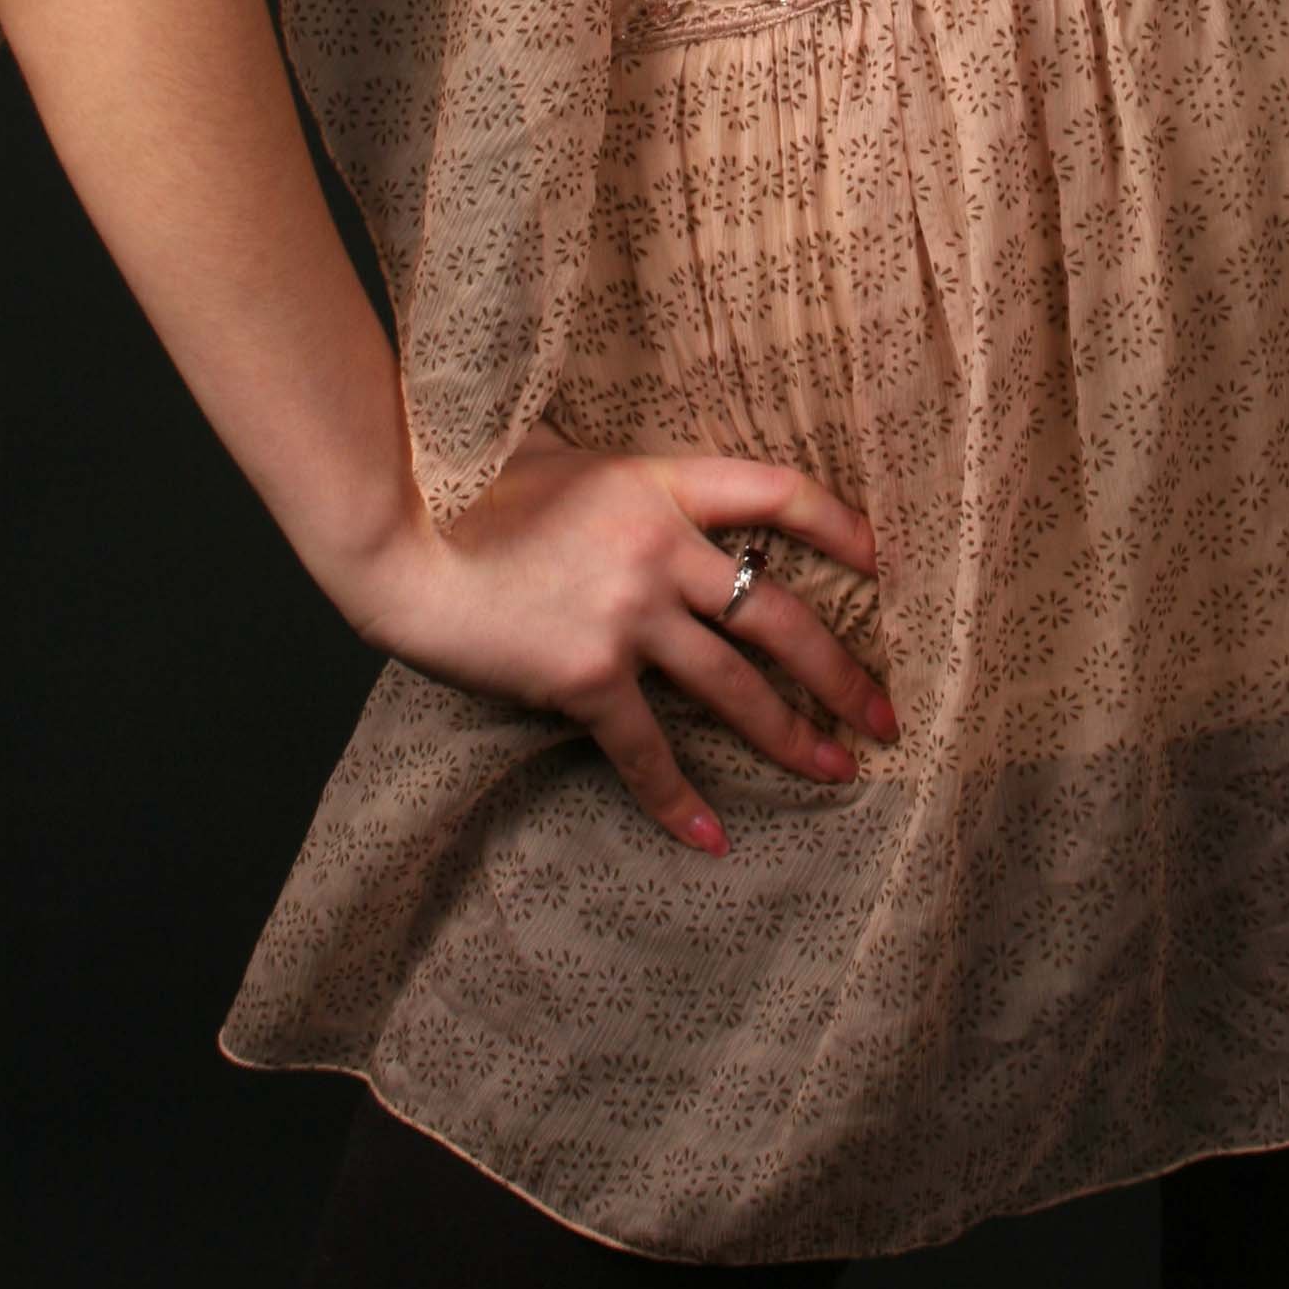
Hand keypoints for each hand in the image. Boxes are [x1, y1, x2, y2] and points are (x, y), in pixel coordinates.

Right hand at [353, 418, 896, 857]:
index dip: (843, 526)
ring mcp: (626, 614)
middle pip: (781, 614)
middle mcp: (658, 548)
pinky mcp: (586, 675)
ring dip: (793, 737)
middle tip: (888, 714)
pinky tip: (712, 838)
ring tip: (837, 771)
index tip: (889, 563)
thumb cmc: (461, 487)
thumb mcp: (549, 450)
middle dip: (842, 672)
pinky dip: (680, 800)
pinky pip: (648, 750)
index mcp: (657, 483)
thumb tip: (608, 462)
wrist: (399, 538)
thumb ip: (599, 464)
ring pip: (735, 687)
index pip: (779, 494)